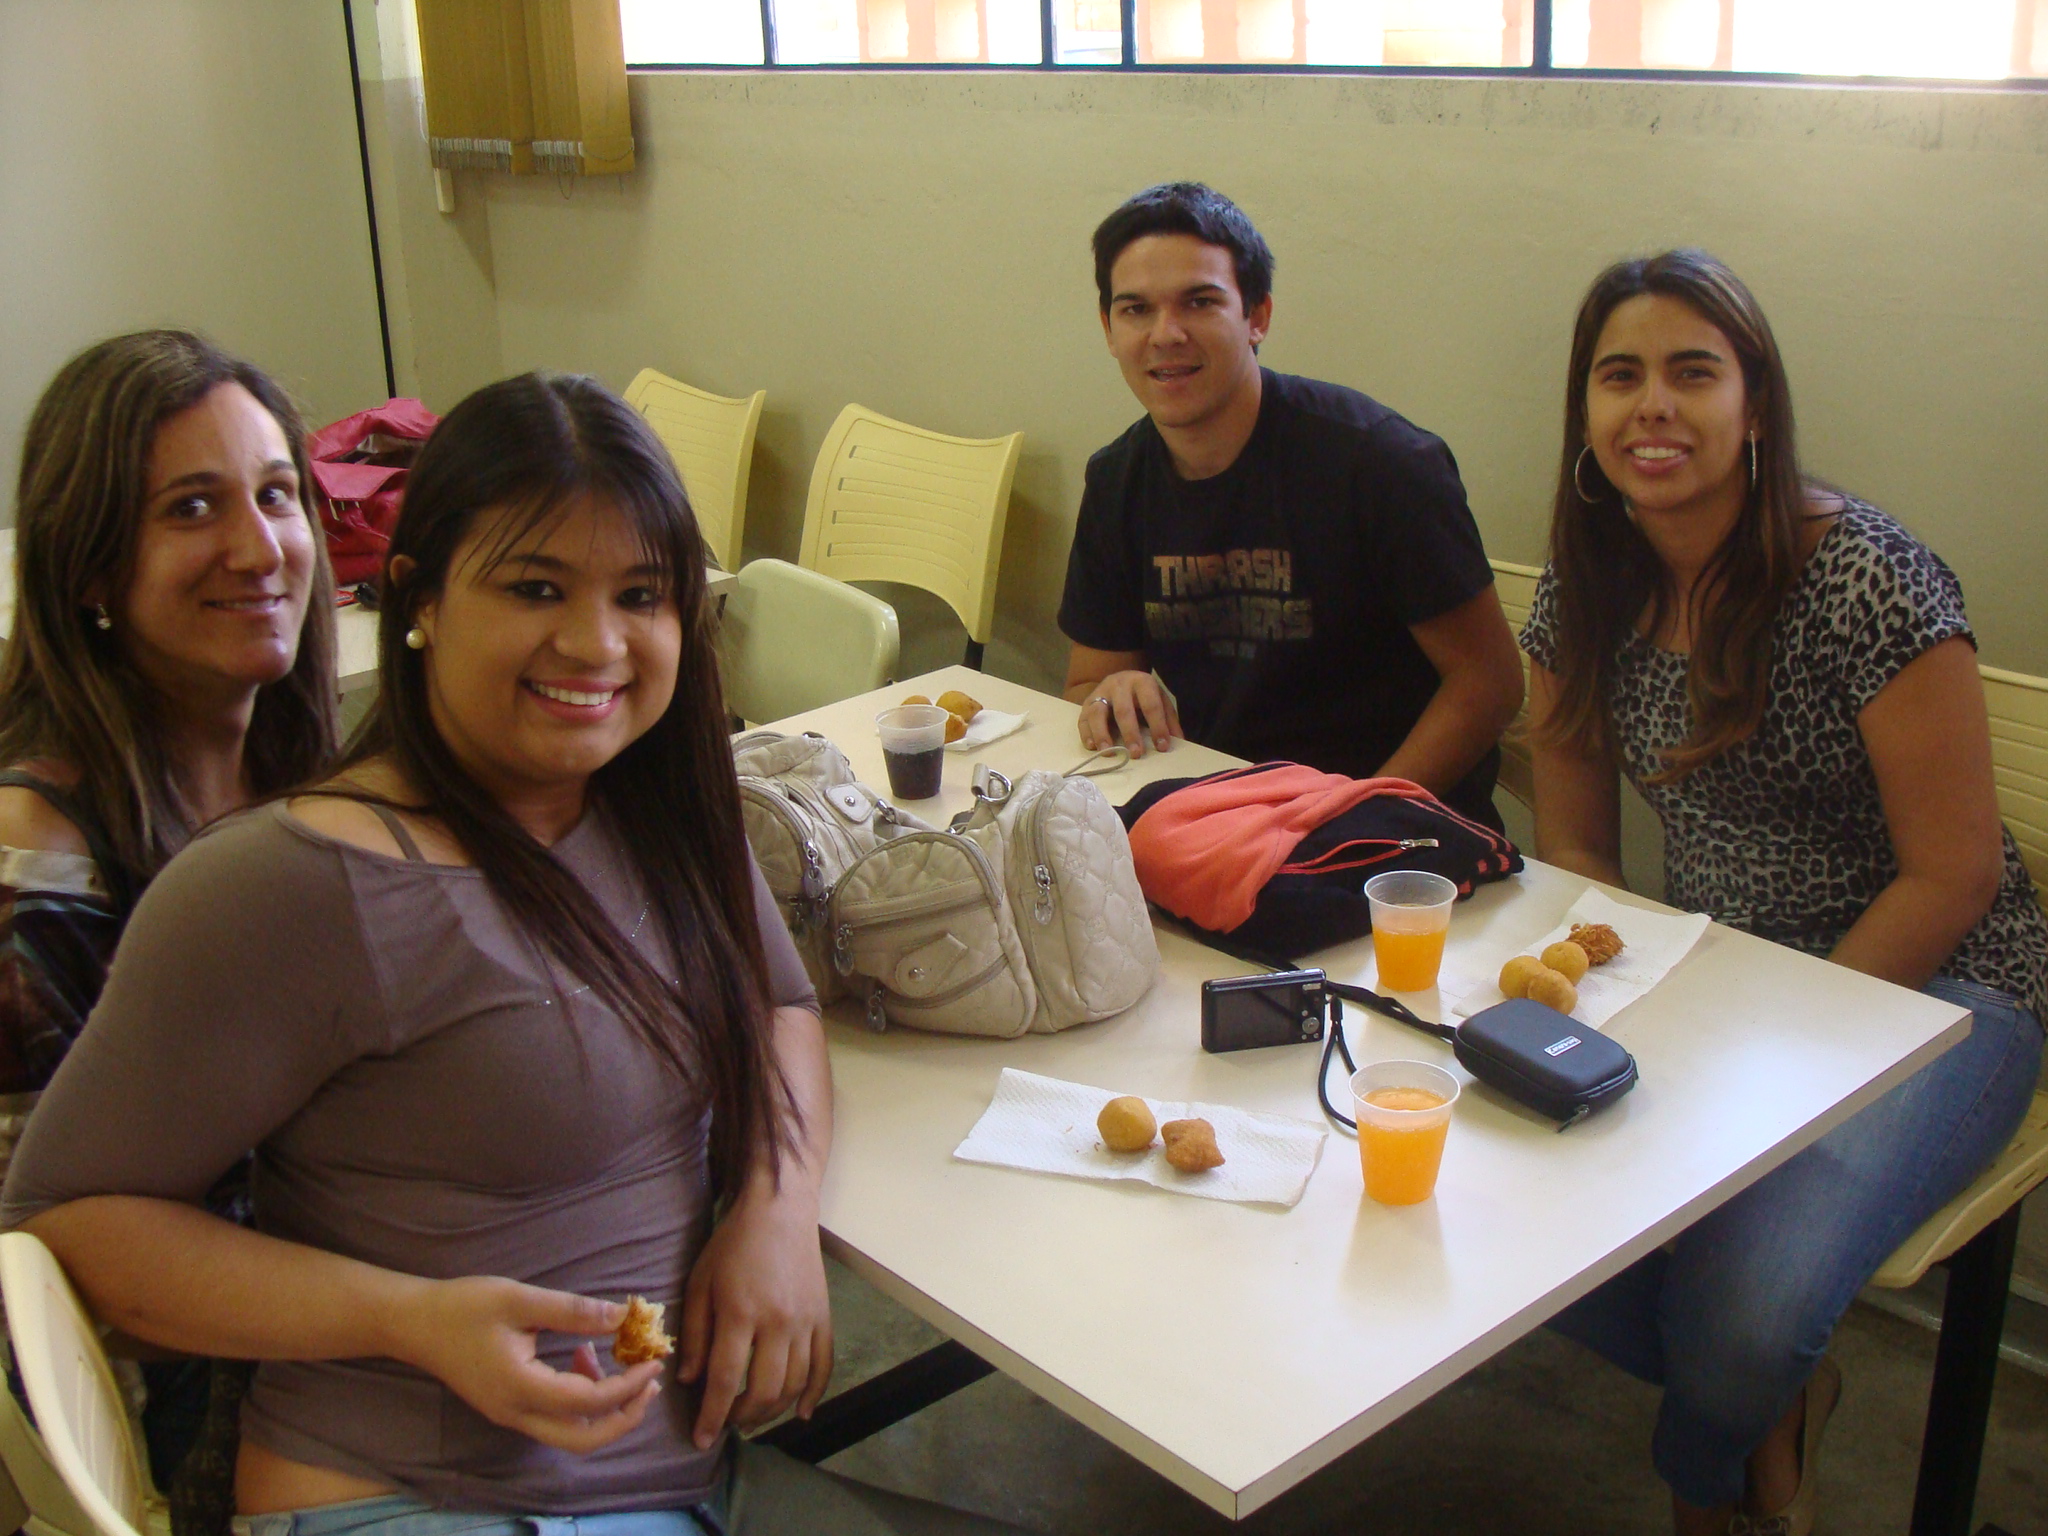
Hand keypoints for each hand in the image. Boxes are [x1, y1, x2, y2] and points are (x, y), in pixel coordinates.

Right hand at [400, 1276, 662, 1453]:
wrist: (414, 1324)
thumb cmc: (463, 1307)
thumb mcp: (520, 1298)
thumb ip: (572, 1311)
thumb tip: (622, 1315)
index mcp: (521, 1389)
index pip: (589, 1403)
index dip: (628, 1385)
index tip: (654, 1359)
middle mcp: (517, 1413)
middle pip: (583, 1439)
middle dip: (625, 1415)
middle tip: (651, 1381)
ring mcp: (511, 1415)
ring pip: (570, 1433)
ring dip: (604, 1407)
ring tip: (617, 1359)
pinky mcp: (509, 1407)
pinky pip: (555, 1417)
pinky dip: (581, 1396)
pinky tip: (582, 1357)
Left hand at [678, 1181, 832, 1448]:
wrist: (780, 1212)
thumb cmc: (732, 1245)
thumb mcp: (700, 1283)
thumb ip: (696, 1334)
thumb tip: (690, 1380)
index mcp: (741, 1312)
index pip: (726, 1379)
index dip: (712, 1415)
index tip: (701, 1440)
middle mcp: (778, 1323)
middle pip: (765, 1390)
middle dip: (742, 1417)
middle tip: (726, 1423)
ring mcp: (806, 1322)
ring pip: (794, 1385)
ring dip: (773, 1411)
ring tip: (751, 1418)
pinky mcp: (823, 1318)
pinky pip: (823, 1366)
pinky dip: (814, 1394)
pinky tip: (801, 1413)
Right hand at [1077, 670, 1180, 757]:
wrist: (1120, 679)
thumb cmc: (1143, 695)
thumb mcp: (1159, 700)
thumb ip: (1168, 719)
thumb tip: (1178, 741)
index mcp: (1141, 682)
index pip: (1151, 705)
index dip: (1157, 726)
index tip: (1162, 747)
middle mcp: (1118, 684)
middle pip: (1123, 710)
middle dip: (1130, 733)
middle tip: (1136, 754)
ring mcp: (1100, 693)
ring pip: (1097, 713)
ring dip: (1102, 734)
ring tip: (1108, 753)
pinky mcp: (1086, 703)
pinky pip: (1082, 719)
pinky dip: (1086, 734)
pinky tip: (1093, 747)